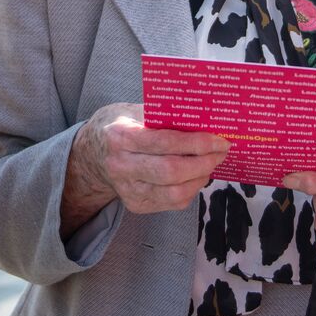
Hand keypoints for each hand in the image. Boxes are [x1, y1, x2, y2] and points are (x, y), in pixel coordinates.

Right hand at [66, 103, 228, 222]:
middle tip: (222, 151)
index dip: (196, 142)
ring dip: (201, 178)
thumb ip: (163, 115)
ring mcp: (127, 190)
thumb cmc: (120, 125)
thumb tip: (203, 118)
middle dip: (204, 162)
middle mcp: (121, 166)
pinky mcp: (136, 205)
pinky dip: (191, 189)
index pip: (164, 142)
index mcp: (120, 137)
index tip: (219, 139)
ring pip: (175, 193)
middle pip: (171, 172)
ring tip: (212, 163)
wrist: (93, 154)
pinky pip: (172, 203)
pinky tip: (197, 175)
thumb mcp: (134, 110)